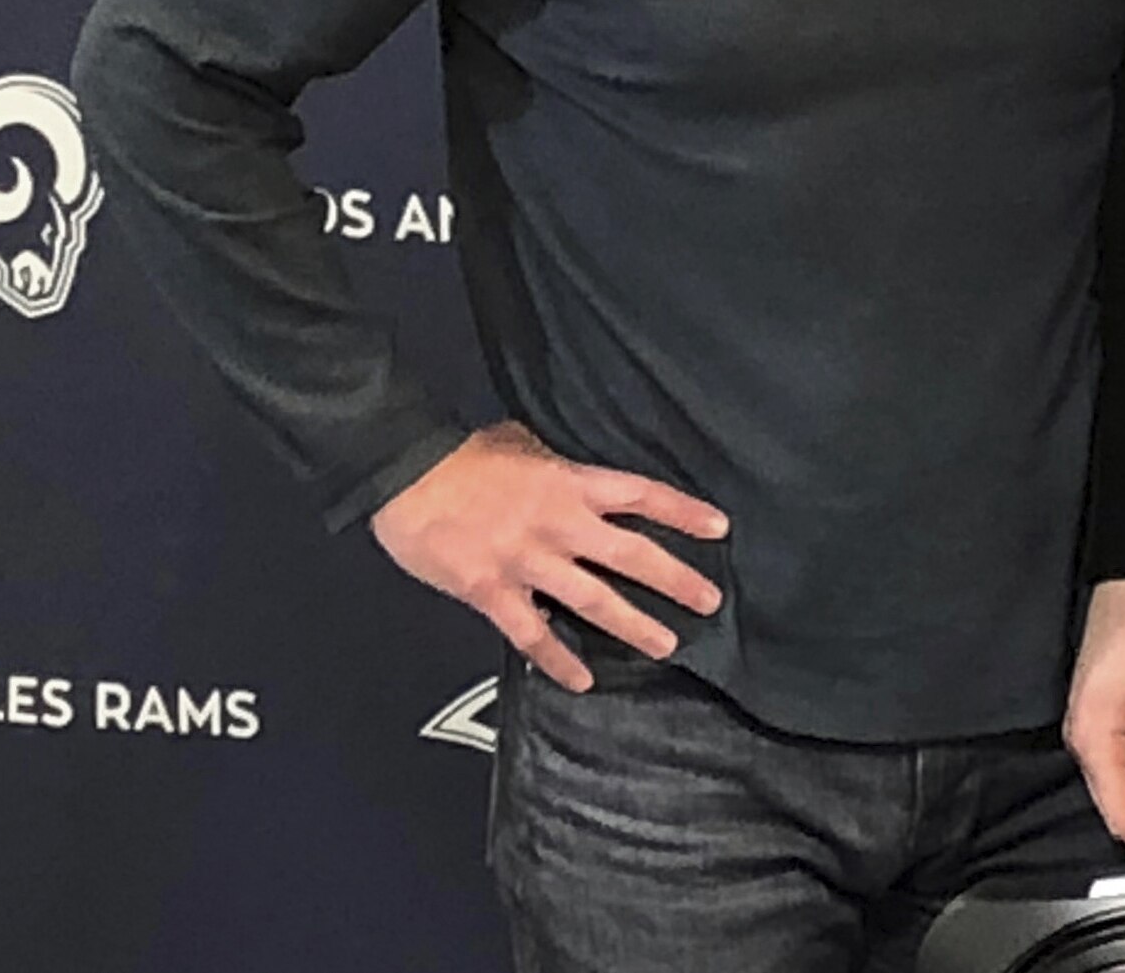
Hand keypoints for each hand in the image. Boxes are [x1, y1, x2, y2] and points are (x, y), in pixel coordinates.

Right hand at [369, 421, 727, 693]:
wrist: (404, 472)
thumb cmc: (464, 455)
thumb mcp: (523, 444)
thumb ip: (557, 467)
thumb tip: (573, 474)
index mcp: (570, 484)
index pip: (641, 496)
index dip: (682, 512)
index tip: (720, 528)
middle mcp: (560, 525)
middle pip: (630, 554)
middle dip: (675, 579)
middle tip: (709, 601)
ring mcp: (527, 561)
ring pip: (593, 599)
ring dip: (633, 624)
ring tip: (665, 644)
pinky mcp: (491, 591)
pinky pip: (531, 633)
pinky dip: (557, 658)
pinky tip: (581, 680)